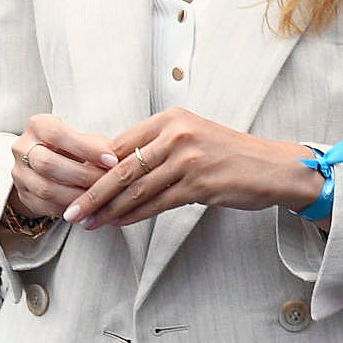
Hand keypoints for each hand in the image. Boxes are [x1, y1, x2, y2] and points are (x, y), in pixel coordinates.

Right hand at [10, 114, 118, 221]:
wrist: (46, 165)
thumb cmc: (71, 148)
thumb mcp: (84, 139)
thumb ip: (97, 145)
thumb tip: (116, 155)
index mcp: (38, 126)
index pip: (57, 134)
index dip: (85, 148)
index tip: (111, 160)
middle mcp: (22, 148)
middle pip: (48, 163)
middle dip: (82, 175)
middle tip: (107, 182)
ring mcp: (20, 174)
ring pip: (46, 188)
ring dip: (76, 195)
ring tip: (99, 197)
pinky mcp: (24, 195)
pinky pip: (45, 206)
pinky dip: (68, 207)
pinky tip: (87, 207)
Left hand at [63, 108, 320, 230]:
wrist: (272, 167)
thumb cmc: (229, 155)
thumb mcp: (192, 137)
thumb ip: (157, 147)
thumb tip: (115, 166)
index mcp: (170, 118)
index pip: (120, 143)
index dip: (93, 168)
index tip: (73, 184)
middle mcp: (177, 134)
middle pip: (122, 167)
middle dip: (91, 192)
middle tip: (70, 211)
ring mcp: (189, 158)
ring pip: (136, 189)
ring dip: (108, 210)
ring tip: (88, 223)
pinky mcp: (200, 183)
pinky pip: (158, 203)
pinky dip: (134, 216)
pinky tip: (118, 224)